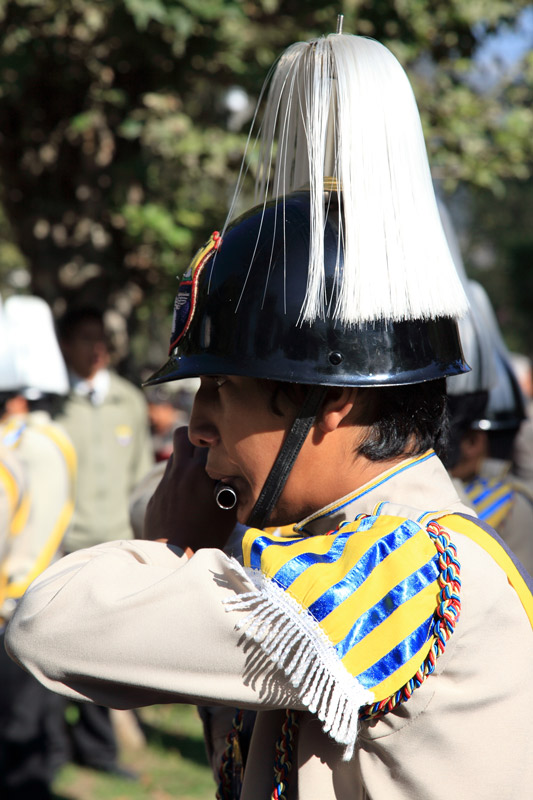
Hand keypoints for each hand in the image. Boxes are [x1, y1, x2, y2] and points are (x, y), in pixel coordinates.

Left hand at [144, 427, 236, 553]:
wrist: (175, 556)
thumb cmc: (208, 535)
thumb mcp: (230, 509)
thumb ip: (233, 487)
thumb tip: (239, 475)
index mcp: (200, 471)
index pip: (208, 438)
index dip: (217, 440)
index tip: (223, 448)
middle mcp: (180, 471)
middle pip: (182, 434)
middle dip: (195, 439)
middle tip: (206, 451)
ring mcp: (166, 482)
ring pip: (174, 453)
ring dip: (185, 456)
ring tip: (198, 471)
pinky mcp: (157, 494)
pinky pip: (168, 476)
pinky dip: (178, 478)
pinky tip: (187, 493)